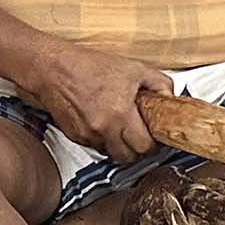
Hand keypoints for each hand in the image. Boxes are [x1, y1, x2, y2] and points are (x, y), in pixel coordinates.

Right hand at [21, 46, 172, 161]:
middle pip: (128, 157)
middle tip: (141, 137)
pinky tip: (104, 122)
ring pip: (110, 153)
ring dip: (118, 145)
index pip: (144, 147)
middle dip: (137, 150)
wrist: (54, 68)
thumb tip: (170, 97)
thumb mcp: (134, 69)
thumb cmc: (90, 66)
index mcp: (120, 113)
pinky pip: (94, 146)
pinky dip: (102, 139)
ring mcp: (86, 135)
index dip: (153, 144)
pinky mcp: (74, 135)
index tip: (155, 138)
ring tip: (122, 127)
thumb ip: (159, 84)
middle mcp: (102, 128)